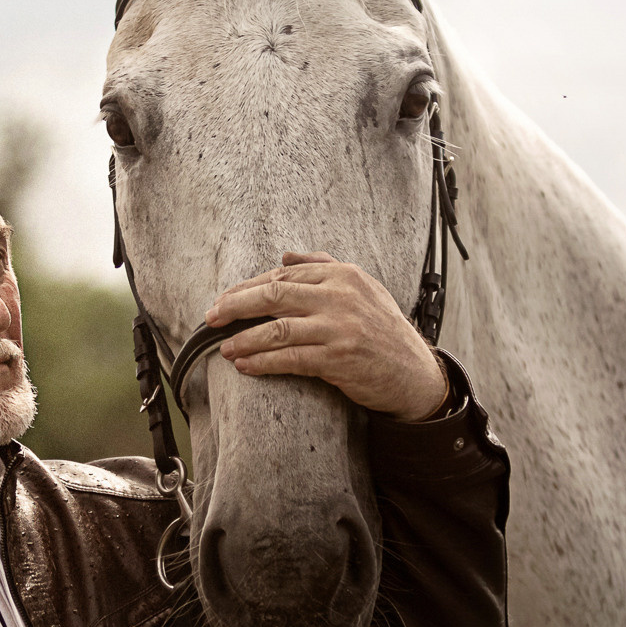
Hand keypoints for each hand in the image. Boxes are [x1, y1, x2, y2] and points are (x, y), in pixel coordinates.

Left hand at [206, 252, 449, 421]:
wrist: (414, 373)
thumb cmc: (382, 330)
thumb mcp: (361, 288)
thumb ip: (324, 266)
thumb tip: (285, 253)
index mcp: (343, 274)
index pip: (283, 274)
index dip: (247, 286)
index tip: (224, 299)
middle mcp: (341, 296)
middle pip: (273, 294)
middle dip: (235, 305)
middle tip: (211, 317)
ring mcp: (340, 328)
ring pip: (277, 329)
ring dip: (244, 339)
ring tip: (224, 347)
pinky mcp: (338, 359)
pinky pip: (289, 359)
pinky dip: (262, 362)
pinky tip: (245, 365)